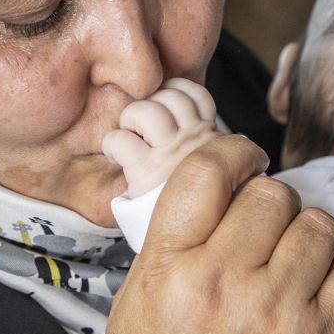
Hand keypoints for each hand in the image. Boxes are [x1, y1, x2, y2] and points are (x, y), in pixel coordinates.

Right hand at [101, 134, 333, 333]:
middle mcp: (222, 285)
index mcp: (167, 270)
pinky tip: (321, 284)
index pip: (206, 170)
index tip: (243, 165)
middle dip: (270, 204)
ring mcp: (277, 314)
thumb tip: (212, 190)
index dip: (233, 155)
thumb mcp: (133, 308)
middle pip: (270, 195)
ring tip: (293, 262)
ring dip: (308, 234)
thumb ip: (169, 246)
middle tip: (263, 232)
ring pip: (318, 224)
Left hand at [102, 78, 221, 197]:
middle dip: (152, 101)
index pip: (195, 95)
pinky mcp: (146, 171)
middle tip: (144, 124)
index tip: (166, 108)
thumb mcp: (221, 169)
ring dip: (132, 117)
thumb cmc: (200, 206)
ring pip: (147, 111)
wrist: (196, 240)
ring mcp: (169, 155)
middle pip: (171, 96)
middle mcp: (192, 141)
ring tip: (130, 134)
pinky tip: (116, 155)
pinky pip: (122, 141)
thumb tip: (208, 133)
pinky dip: (113, 144)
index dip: (176, 93)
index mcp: (209, 138)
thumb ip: (212, 147)